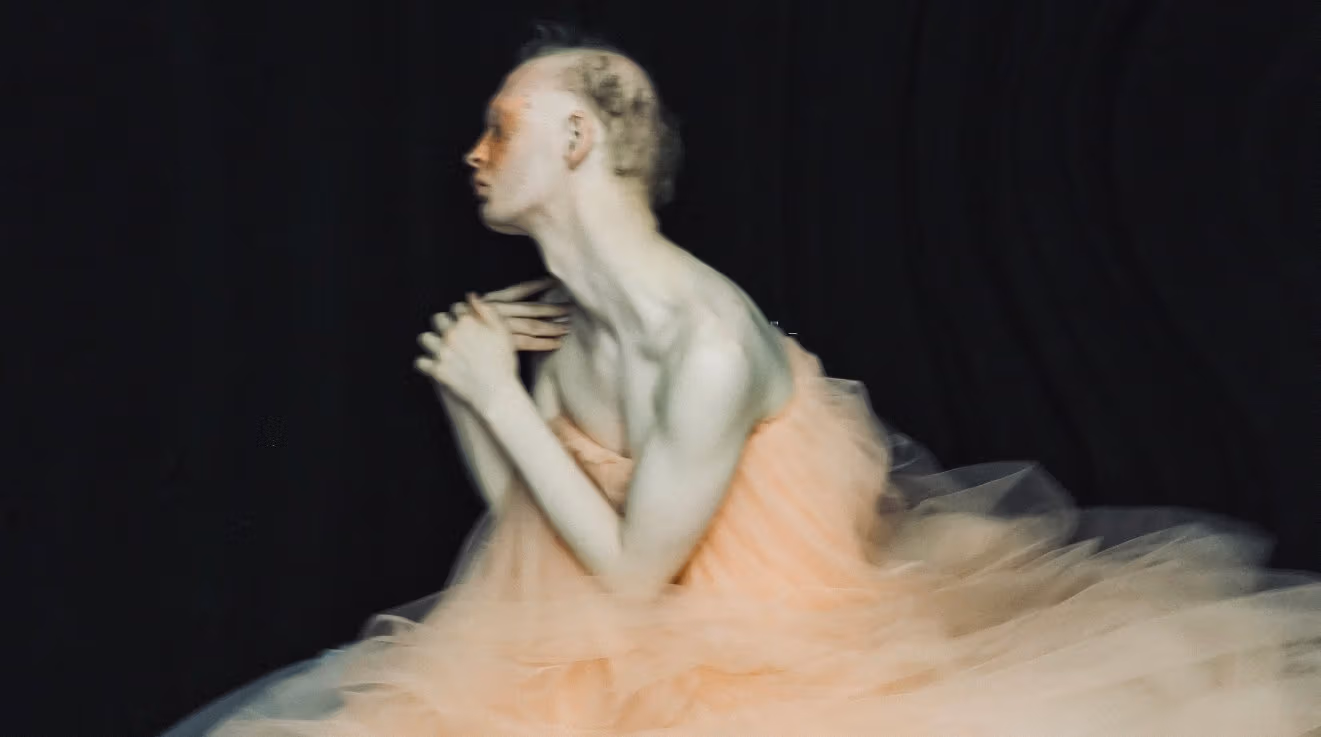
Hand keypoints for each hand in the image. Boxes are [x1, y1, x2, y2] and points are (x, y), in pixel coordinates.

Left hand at [415, 295, 521, 412]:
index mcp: (467, 321)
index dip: (461, 314)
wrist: (497, 393)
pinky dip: (425, 363)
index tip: (464, 322)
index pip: (455, 308)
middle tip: (452, 334)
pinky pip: (420, 362)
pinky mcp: (436, 370)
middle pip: (437, 319)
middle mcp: (451, 334)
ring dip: (431, 341)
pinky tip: (432, 364)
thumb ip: (487, 311)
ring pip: (425, 338)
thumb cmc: (504, 362)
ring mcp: (441, 352)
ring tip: (440, 348)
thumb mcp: (503, 332)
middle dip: (443, 324)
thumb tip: (471, 296)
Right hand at [444, 278, 570, 351]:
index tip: (556, 281)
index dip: (538, 285)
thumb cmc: (458, 329)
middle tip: (572, 307)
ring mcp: (500, 329)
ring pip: (531, 326)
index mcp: (492, 302)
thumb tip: (490, 295)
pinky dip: (543, 343)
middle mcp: (497, 313)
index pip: (519, 290)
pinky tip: (558, 343)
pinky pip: (526, 344)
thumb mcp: (470, 311)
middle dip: (552, 308)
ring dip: (551, 326)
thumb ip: (486, 305)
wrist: (445, 348)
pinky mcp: (502, 345)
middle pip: (530, 309)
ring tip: (568, 326)